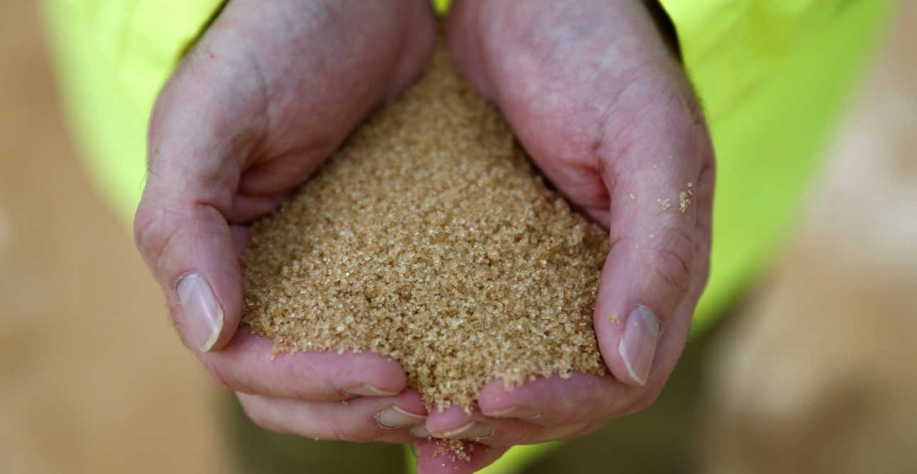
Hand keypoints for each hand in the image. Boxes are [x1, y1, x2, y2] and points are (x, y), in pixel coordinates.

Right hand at [134, 0, 437, 443]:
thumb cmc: (271, 43)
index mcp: (220, 261)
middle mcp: (273, 278)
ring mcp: (334, 270)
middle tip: (431, 404)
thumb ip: (183, 222)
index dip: (309, 384)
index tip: (387, 373)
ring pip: (352, 367)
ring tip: (458, 396)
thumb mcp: (211, 120)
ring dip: (395, 399)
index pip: (248, 363)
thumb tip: (208, 332)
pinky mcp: (392, 250)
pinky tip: (480, 358)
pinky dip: (435, 351)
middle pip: (299, 388)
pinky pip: (408, 318)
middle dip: (356, 409)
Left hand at [412, 1, 714, 470]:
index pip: (620, 378)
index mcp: (649, 271)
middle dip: (504, 419)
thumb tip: (633, 359)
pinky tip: (396, 381)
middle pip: (562, 392)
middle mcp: (597, 287)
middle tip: (437, 427)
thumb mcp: (650, 139)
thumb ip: (657, 249)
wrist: (534, 2)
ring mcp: (539, 274)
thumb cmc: (604, 58)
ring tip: (412, 436)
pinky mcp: (486, 253)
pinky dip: (437, 361)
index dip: (564, 402)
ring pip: (510, 367)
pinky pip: (465, 323)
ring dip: (466, 413)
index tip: (494, 396)